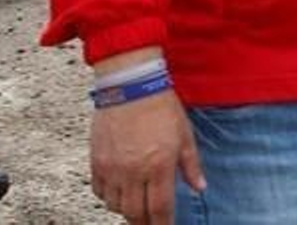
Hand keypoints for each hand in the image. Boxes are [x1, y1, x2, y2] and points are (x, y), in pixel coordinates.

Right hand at [90, 90, 204, 223]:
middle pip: (134, 213)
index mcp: (159, 165)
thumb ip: (191, 165)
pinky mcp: (96, 161)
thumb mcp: (185, 134)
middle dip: (144, 223)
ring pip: (115, 205)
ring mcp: (112, 168)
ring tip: (136, 208)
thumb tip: (200, 187)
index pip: (159, 208)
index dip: (163, 224)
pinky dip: (108, 198)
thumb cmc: (160, 106)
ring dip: (126, 211)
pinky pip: (99, 191)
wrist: (131, 86)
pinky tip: (118, 194)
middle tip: (150, 223)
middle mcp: (133, 171)